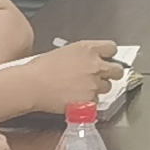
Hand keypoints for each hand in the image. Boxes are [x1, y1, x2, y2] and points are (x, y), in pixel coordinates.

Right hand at [7, 38, 122, 114]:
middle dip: (111, 73)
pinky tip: (76, 98)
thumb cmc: (41, 68)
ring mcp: (94, 84)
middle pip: (117, 70)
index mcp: (88, 49)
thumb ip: (82, 55)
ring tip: (83, 88)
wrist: (32, 85)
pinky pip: (96, 101)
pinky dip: (89, 101)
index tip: (106, 58)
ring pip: (107, 87)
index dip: (109, 54)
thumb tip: (88, 61)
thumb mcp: (64, 52)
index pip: (112, 48)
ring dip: (99, 88)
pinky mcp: (90, 101)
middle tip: (102, 76)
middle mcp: (95, 65)